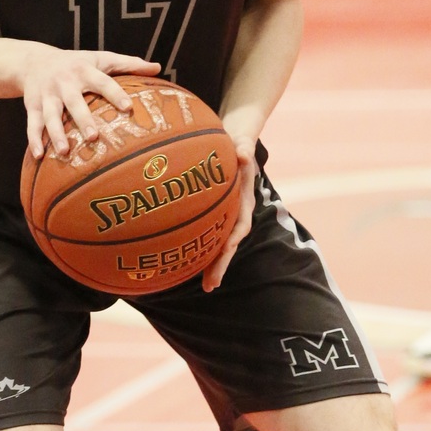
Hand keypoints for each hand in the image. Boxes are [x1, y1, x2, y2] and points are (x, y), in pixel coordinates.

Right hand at [21, 47, 157, 159]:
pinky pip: (31, 125)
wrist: (34, 61)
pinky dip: (34, 140)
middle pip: (74, 102)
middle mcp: (64, 82)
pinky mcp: (31, 106)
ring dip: (56, 133)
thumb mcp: (101, 58)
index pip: (102, 82)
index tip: (128, 108)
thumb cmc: (76, 63)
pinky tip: (40, 156)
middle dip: (82, 119)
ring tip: (65, 151)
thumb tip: (158, 68)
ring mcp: (46, 95)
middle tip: (94, 136)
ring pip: (50, 116)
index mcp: (84, 70)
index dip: (115, 94)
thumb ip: (129, 63)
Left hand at [202, 134, 255, 291]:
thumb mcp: (242, 144)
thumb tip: (244, 154)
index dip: (234, 238)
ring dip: (212, 265)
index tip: (226, 250)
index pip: (241, 223)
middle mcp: (237, 213)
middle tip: (211, 285)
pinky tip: (186, 265)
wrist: (237, 146)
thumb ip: (244, 148)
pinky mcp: (213, 217)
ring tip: (206, 286)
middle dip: (221, 264)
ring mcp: (226, 218)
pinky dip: (200, 252)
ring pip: (219, 245)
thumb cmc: (237, 145)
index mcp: (244, 200)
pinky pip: (207, 237)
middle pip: (230, 243)